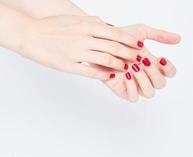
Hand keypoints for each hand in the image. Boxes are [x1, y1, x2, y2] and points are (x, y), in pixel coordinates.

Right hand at [17, 15, 144, 79]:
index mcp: (85, 25)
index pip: (114, 33)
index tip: (138, 45)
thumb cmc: (51, 26)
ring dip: (118, 65)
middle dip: (128, 53)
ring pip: (105, 59)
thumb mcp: (72, 19)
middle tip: (137, 59)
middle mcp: (83, 38)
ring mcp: (76, 52)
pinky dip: (103, 74)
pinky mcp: (68, 65)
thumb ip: (91, 22)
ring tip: (126, 68)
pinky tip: (110, 76)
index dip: (129, 40)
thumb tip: (107, 26)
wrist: (29, 33)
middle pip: (113, 46)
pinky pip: (90, 72)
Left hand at [91, 24, 180, 101]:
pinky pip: (133, 98)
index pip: (169, 74)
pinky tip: (126, 75)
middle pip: (160, 84)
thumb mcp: (141, 33)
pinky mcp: (123, 91)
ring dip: (144, 80)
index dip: (169, 69)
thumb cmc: (120, 39)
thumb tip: (179, 39)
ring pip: (149, 93)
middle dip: (154, 73)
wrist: (102, 44)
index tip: (161, 58)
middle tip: (143, 62)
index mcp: (152, 65)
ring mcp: (134, 85)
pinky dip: (132, 88)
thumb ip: (159, 36)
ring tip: (134, 67)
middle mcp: (145, 76)